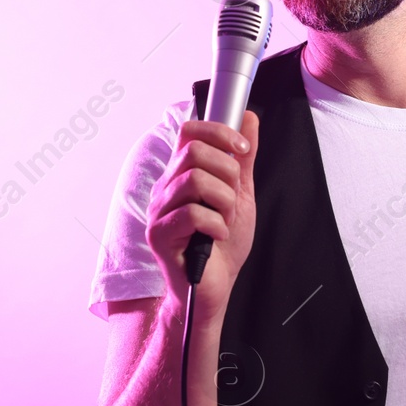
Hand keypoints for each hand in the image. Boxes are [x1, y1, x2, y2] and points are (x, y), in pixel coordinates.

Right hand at [145, 112, 259, 323]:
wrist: (214, 288)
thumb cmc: (223, 244)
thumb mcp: (240, 195)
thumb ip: (243, 159)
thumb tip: (247, 118)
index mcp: (182, 174)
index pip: (189, 131)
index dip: (219, 132)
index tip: (242, 150)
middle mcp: (166, 188)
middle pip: (194, 152)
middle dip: (227, 173)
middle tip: (233, 198)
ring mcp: (159, 211)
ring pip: (195, 181)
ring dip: (224, 201)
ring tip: (225, 220)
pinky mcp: (159, 234)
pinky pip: (192, 214)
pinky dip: (216, 224)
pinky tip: (218, 236)